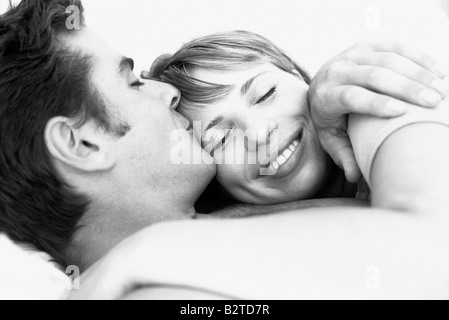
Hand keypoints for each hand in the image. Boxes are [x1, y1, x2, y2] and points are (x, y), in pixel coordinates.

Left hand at [308, 40, 448, 182]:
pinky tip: (438, 70)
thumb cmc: (329, 118)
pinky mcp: (366, 45)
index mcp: (325, 96)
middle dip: (406, 87)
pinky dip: (418, 56)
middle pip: (373, 75)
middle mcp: (335, 71)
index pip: (350, 96)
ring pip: (387, 58)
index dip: (376, 103)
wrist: (321, 86)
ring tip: (441, 88)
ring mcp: (351, 55)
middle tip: (433, 101)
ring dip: (418, 72)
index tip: (402, 111)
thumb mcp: (330, 138)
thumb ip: (342, 154)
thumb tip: (355, 176)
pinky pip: (395, 46)